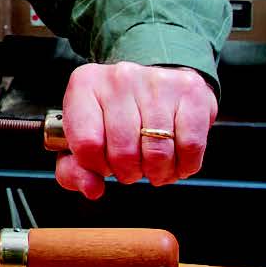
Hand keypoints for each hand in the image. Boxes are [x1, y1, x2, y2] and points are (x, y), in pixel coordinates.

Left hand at [53, 62, 216, 199]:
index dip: (97, 166)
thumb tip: (92, 188)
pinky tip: (175, 160)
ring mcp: (156, 82)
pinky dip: (184, 165)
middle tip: (132, 168)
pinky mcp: (189, 90)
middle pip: (124, 152)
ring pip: (158, 153)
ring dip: (157, 172)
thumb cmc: (114, 116)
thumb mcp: (81, 139)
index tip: (104, 164)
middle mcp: (119, 78)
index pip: (87, 144)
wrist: (154, 85)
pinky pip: (190, 146)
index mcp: (85, 86)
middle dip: (129, 173)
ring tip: (153, 166)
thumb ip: (75, 170)